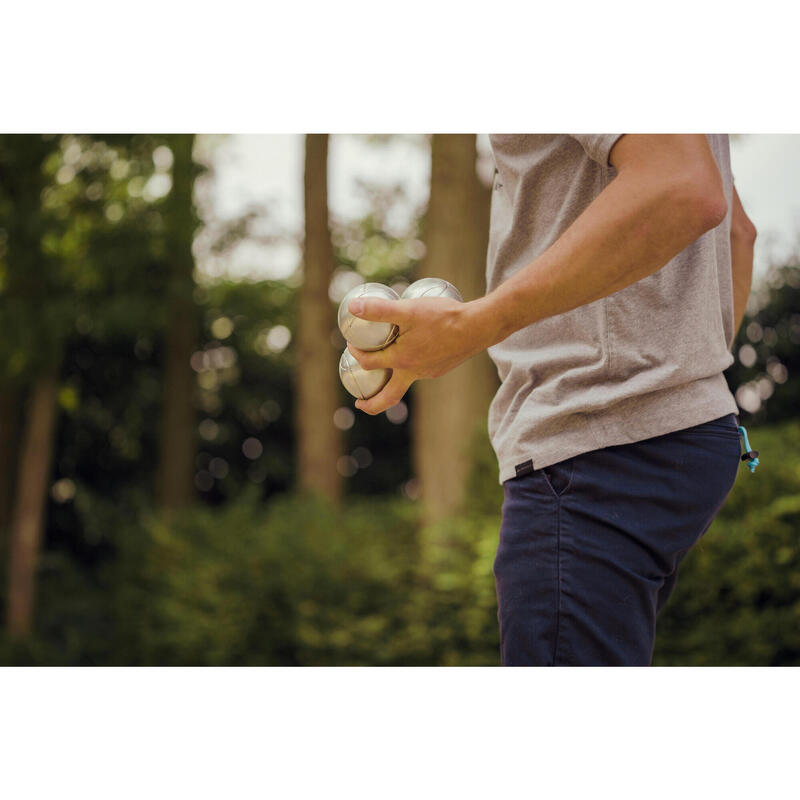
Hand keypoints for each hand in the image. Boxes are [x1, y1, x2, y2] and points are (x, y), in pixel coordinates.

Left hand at [346, 294, 493, 414]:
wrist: (478, 326)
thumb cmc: (444, 318)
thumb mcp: (408, 310)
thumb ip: (379, 310)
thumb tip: (353, 307)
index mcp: (402, 361)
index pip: (369, 363)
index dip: (356, 354)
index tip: (351, 345)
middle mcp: (414, 372)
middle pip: (388, 397)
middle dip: (371, 404)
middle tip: (358, 403)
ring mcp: (429, 373)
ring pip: (405, 381)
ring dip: (392, 379)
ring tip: (385, 370)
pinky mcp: (441, 368)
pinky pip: (421, 370)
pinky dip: (412, 365)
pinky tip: (414, 349)